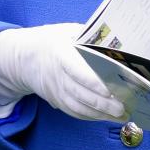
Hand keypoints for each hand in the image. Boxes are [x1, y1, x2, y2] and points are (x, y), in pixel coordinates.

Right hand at [0, 23, 125, 122]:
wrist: (26, 57)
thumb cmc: (55, 40)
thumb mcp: (70, 32)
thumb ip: (91, 39)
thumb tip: (119, 45)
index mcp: (61, 54)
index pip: (78, 71)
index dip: (94, 83)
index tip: (111, 90)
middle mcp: (58, 76)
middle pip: (81, 93)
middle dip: (103, 103)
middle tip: (123, 107)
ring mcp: (57, 91)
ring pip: (79, 107)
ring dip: (100, 114)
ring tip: (121, 115)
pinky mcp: (58, 101)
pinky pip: (75, 113)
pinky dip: (92, 117)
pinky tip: (107, 117)